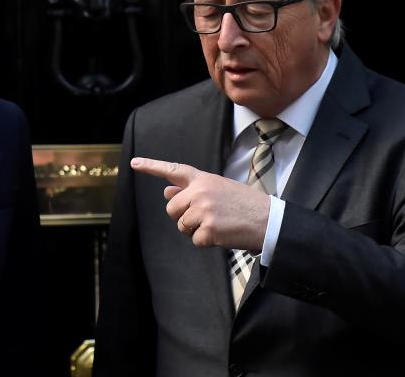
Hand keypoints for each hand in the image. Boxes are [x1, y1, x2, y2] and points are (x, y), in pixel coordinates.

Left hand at [130, 157, 269, 249]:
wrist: (269, 220)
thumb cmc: (244, 205)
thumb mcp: (219, 189)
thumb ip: (193, 190)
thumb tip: (166, 193)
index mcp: (204, 179)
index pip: (174, 171)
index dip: (152, 166)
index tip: (134, 163)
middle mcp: (200, 191)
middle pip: (172, 209)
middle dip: (183, 217)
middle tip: (206, 218)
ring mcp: (203, 210)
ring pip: (182, 226)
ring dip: (196, 230)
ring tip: (219, 224)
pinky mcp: (207, 229)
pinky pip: (195, 240)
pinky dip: (207, 242)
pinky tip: (223, 234)